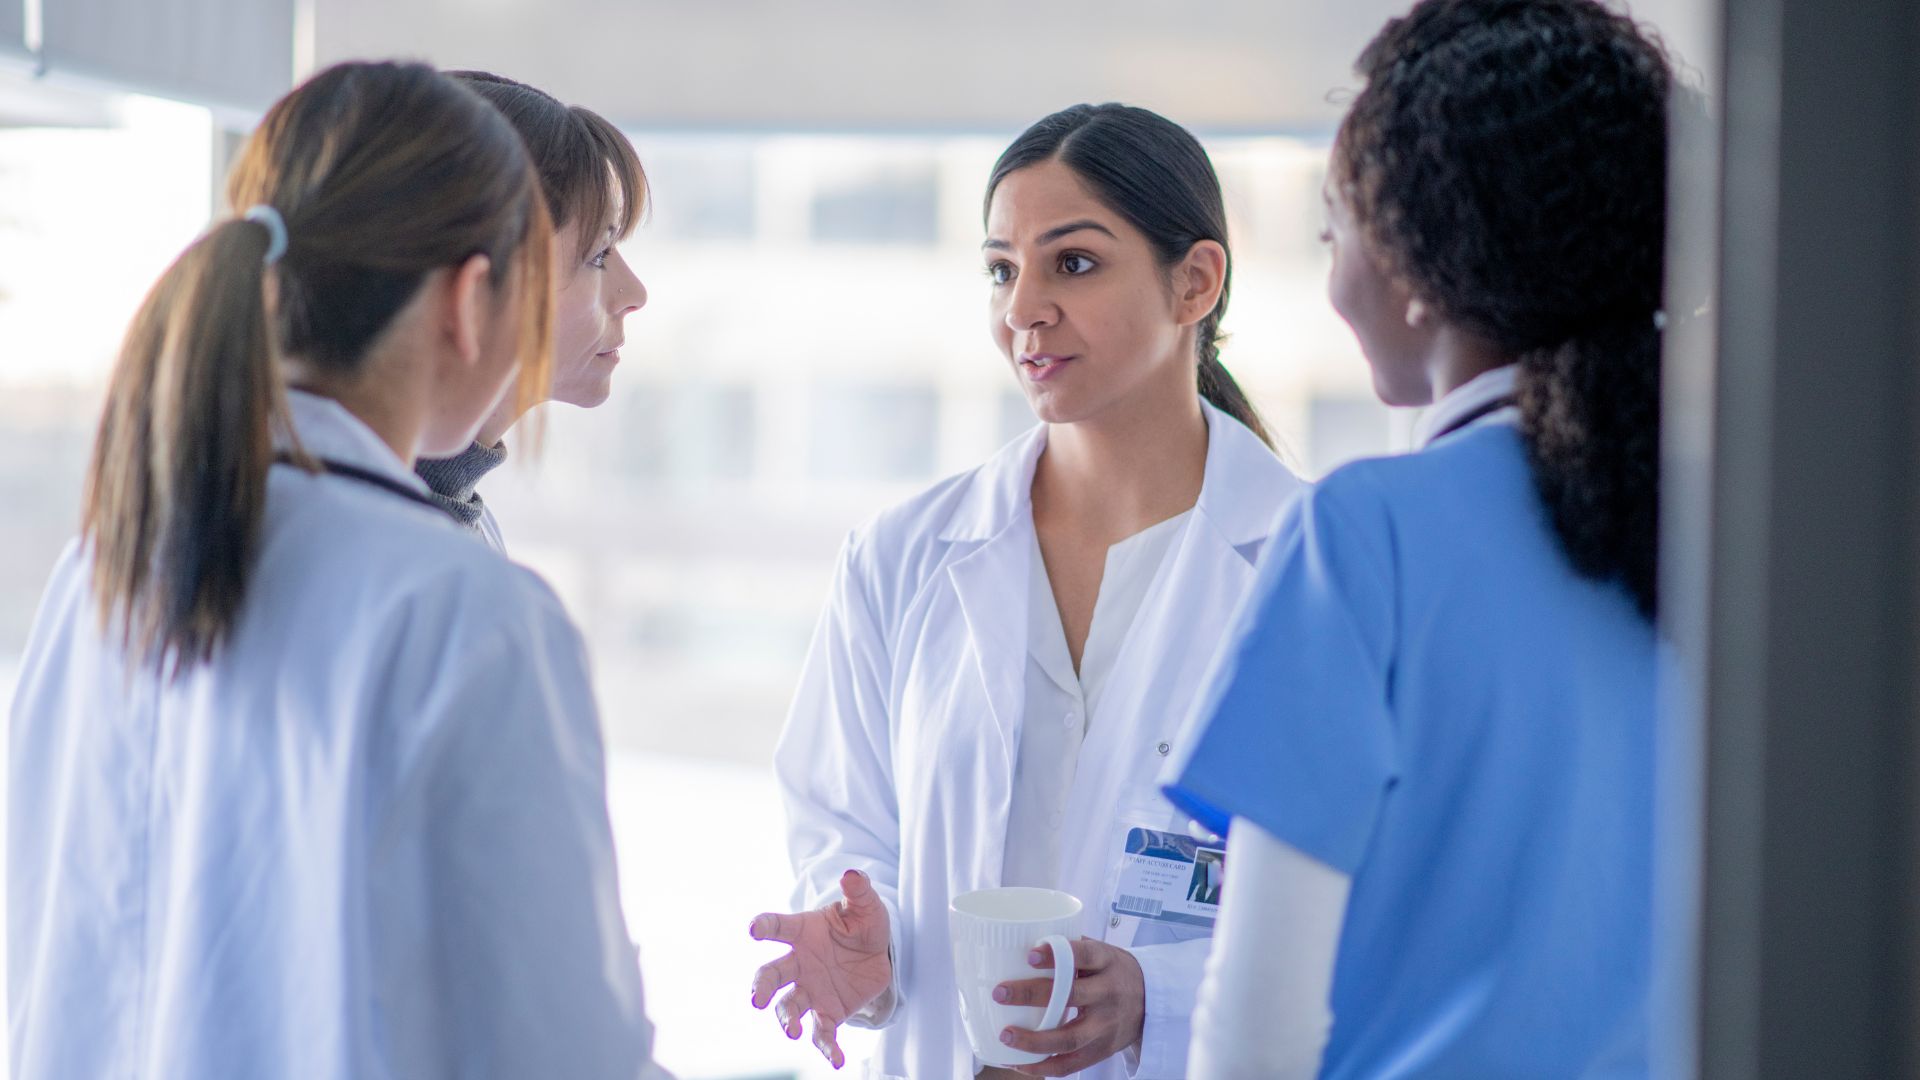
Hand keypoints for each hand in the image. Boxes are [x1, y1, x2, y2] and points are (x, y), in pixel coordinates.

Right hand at [749, 869, 892, 1069]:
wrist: (877, 955)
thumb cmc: (862, 924)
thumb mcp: (866, 906)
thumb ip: (858, 891)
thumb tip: (853, 874)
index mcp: (802, 931)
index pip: (777, 927)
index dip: (764, 926)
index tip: (754, 929)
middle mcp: (799, 963)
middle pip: (771, 975)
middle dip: (761, 987)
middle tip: (757, 999)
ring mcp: (810, 990)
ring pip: (790, 1007)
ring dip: (787, 1020)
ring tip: (793, 1032)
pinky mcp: (828, 1012)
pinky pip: (822, 1032)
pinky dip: (826, 1047)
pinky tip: (836, 1060)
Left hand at [995, 937, 1144, 1076]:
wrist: (1152, 1000)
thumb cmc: (1114, 971)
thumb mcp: (1102, 952)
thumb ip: (1070, 949)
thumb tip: (1020, 942)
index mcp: (1107, 962)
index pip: (1084, 955)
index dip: (1057, 956)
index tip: (1030, 955)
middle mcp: (1109, 994)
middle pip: (1071, 997)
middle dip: (1032, 995)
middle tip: (1000, 993)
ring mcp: (1107, 1026)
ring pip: (1070, 1038)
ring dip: (1034, 1040)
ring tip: (1006, 1035)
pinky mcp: (1103, 1050)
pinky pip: (1072, 1064)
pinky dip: (1044, 1067)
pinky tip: (1020, 1064)